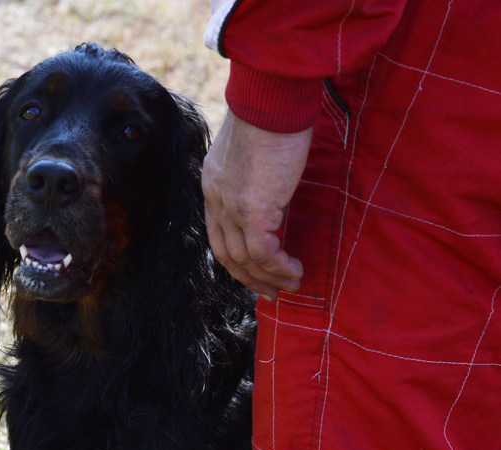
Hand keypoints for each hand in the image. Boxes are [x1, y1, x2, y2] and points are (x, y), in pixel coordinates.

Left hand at [202, 111, 310, 299]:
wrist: (271, 101)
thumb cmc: (269, 116)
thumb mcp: (251, 151)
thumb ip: (252, 174)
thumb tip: (271, 188)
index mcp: (213, 184)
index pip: (217, 232)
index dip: (235, 256)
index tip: (254, 270)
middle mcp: (216, 199)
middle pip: (226, 252)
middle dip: (249, 276)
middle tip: (272, 291)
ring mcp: (232, 207)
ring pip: (245, 258)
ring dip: (269, 277)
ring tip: (291, 284)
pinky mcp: (254, 210)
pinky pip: (264, 252)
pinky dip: (279, 267)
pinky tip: (294, 270)